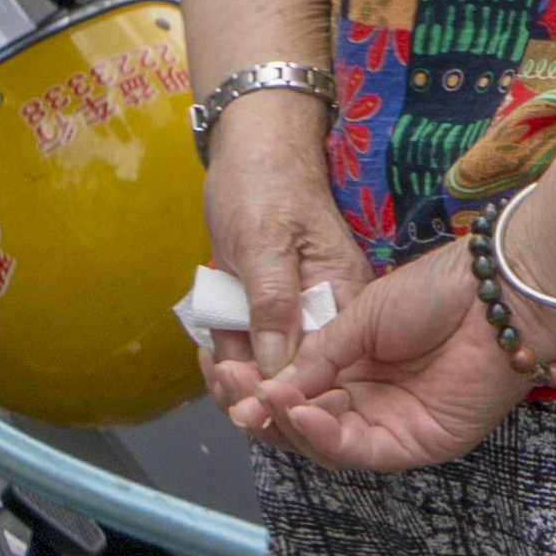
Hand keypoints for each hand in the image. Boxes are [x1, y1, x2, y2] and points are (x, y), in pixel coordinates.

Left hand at [198, 102, 367, 399]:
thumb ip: (273, 305)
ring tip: (215, 377)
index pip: (330, 362)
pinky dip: (230, 352)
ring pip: (273, 361)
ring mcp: (298, 307)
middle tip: (230, 400)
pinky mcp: (271, 304)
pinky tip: (211, 357)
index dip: (295, 391)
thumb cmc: (264, 184)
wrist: (251, 147)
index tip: (256, 408)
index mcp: (344, 295)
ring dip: (241, 375)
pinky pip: (253, 341)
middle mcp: (327, 309)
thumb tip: (277, 366)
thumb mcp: (265, 244)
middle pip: (303, 370)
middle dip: (264, 391)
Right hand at [227, 241, 536, 471]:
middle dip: (265, 411)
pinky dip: (324, 435)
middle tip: (234, 393)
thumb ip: (318, 356)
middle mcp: (374, 401)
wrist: (496, 289)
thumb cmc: (438, 290)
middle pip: (306, 425)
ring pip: (328, 444)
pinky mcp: (422, 443)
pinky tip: (299, 411)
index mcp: (357, 368)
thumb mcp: (358, 319)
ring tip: (261, 400)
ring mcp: (397, 424)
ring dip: (288, 424)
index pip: (298, 394)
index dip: (261, 390)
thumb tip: (270, 388)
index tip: (226, 374)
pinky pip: (362, 450)